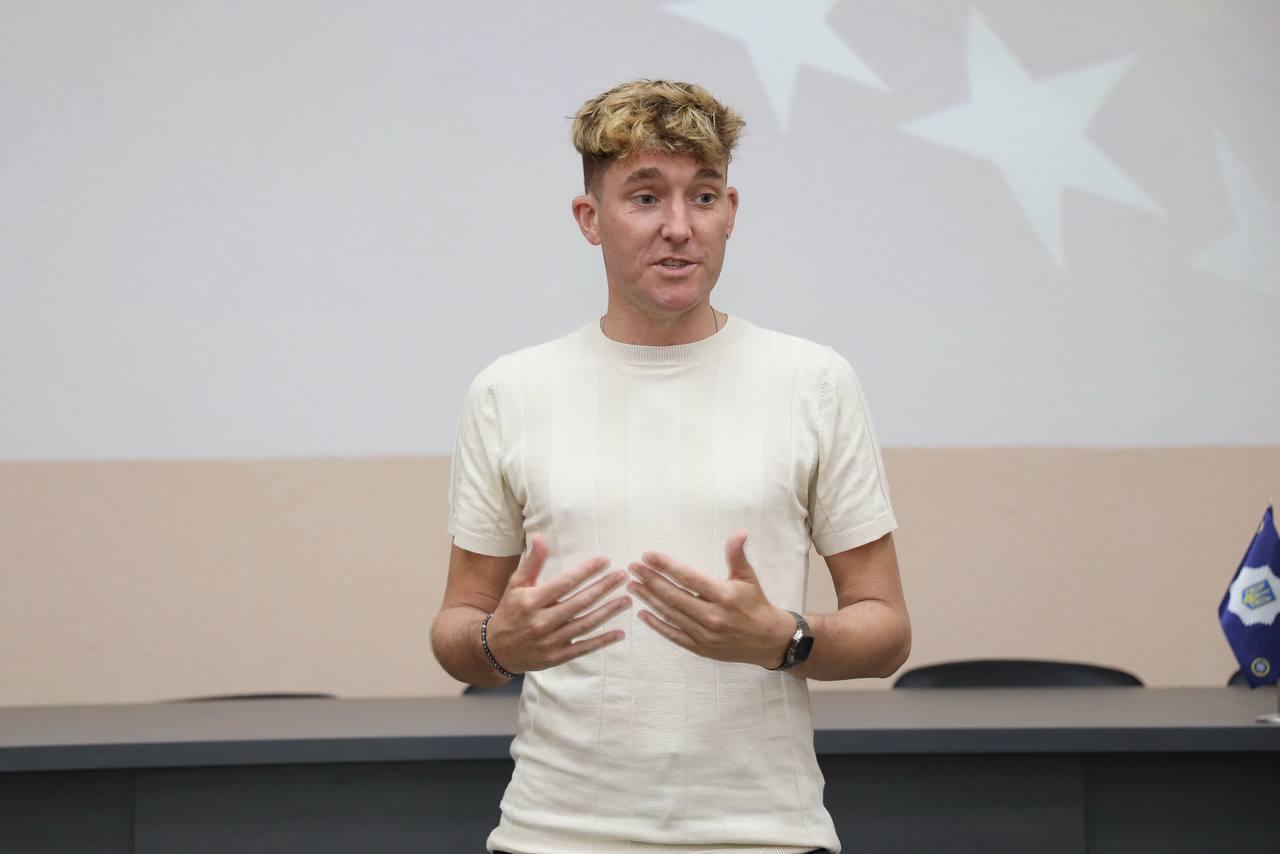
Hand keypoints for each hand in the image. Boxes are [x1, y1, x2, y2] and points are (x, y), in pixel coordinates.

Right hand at [486, 533, 629, 673]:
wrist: (497, 650)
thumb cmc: (510, 611)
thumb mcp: (516, 585)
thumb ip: (532, 562)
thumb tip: (539, 536)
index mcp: (532, 601)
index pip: (565, 583)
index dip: (586, 571)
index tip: (605, 561)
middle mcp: (542, 621)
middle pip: (580, 602)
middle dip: (604, 588)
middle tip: (623, 576)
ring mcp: (550, 641)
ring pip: (585, 624)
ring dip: (609, 612)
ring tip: (627, 599)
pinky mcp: (557, 657)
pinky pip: (584, 648)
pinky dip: (602, 641)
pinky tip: (620, 633)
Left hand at [627, 529, 795, 668]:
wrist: (768, 641)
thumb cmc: (755, 604)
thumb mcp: (748, 577)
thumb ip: (737, 555)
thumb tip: (739, 532)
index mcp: (724, 595)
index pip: (688, 578)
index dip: (666, 566)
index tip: (648, 556)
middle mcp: (713, 616)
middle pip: (674, 596)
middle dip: (650, 580)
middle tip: (632, 567)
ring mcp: (705, 634)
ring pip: (670, 614)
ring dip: (648, 599)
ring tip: (632, 585)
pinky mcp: (700, 648)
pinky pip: (673, 635)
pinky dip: (656, 625)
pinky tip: (642, 613)